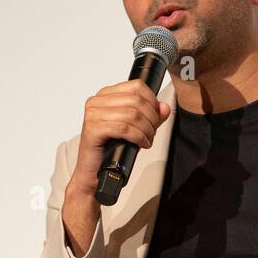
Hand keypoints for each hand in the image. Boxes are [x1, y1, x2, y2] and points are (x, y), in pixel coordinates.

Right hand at [73, 79, 170, 194]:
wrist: (94, 172)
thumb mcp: (135, 129)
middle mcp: (97, 102)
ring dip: (146, 130)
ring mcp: (93, 115)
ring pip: (132, 114)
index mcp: (105, 95)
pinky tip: (141, 144)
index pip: (136, 86)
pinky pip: (124, 128)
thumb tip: (164, 107)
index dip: (152, 101)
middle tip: (152, 132)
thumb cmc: (110, 150)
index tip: (156, 116)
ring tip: (147, 140)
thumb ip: (150, 116)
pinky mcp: (93, 129)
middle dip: (151, 118)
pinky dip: (138, 137)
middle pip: (136, 100)